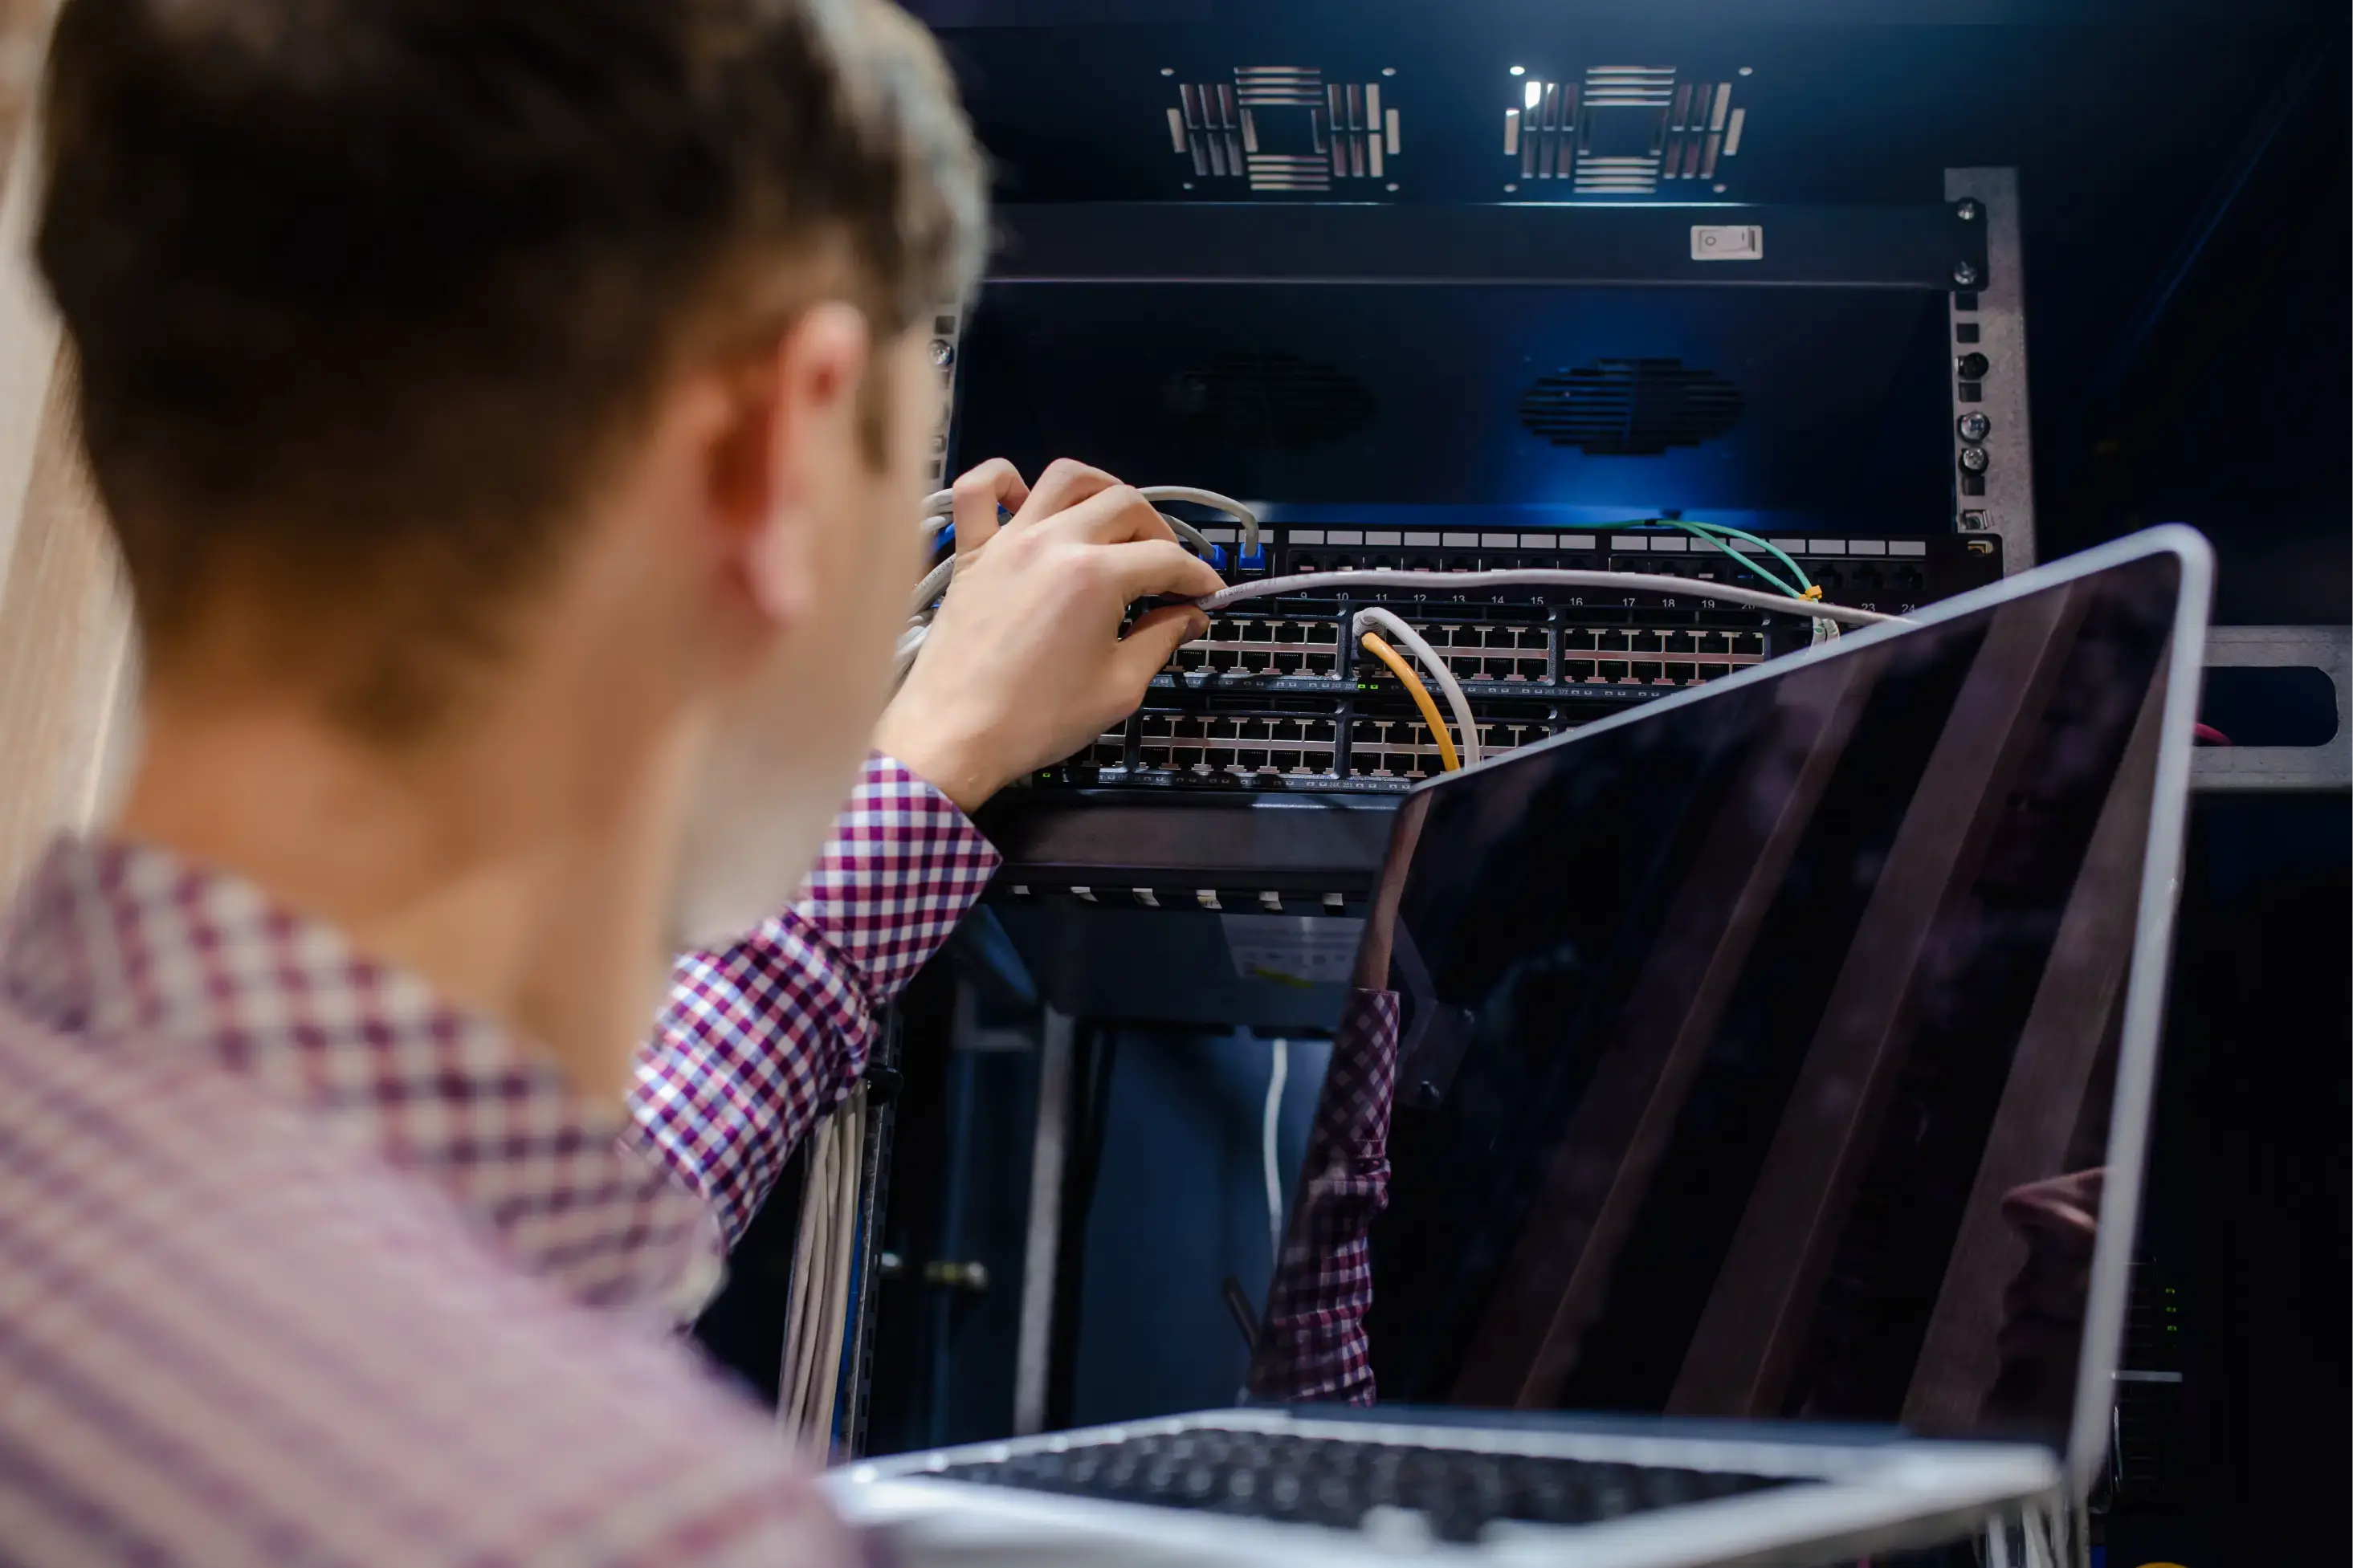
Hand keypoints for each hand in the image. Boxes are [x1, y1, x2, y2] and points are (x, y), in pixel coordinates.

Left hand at [875, 459, 1224, 812]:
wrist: (954, 737)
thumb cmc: (1038, 720)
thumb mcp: (1119, 688)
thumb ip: (1160, 641)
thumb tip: (1186, 616)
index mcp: (1097, 576)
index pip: (1166, 558)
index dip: (1197, 576)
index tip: (1207, 596)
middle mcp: (1054, 542)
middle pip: (1125, 504)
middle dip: (1159, 532)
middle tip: (1167, 571)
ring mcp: (1008, 541)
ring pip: (1064, 478)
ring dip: (1100, 490)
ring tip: (1113, 523)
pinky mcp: (970, 552)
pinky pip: (979, 489)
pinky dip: (1003, 479)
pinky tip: (1025, 501)